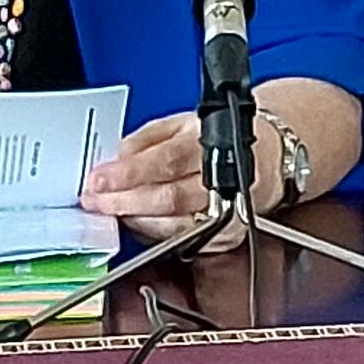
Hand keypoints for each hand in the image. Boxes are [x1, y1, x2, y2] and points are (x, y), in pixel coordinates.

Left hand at [87, 110, 244, 245]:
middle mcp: (223, 180)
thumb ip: (145, 140)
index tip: (98, 180)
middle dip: (124, 201)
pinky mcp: (226, 235)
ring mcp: (227, 211)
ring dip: (135, 219)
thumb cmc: (219, 139)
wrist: (267, 158)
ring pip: (173, 224)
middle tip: (95, 200)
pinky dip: (153, 232)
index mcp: (210, 144)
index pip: (166, 161)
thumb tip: (116, 159)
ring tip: (110, 209)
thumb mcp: (180, 124)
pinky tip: (136, 220)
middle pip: (168, 198)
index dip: (129, 173)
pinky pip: (182, 239)